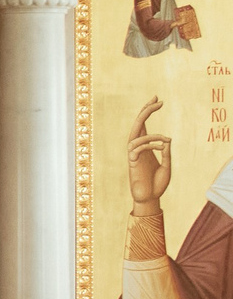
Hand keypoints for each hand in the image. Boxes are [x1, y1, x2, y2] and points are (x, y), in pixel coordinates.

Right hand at [129, 97, 173, 212]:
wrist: (150, 198)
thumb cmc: (157, 183)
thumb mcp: (167, 165)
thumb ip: (166, 152)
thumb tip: (167, 140)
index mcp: (145, 147)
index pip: (144, 125)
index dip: (148, 111)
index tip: (156, 100)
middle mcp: (137, 148)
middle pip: (137, 125)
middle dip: (146, 111)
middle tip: (157, 101)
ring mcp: (133, 155)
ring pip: (136, 136)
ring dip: (152, 135)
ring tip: (166, 139)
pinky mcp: (132, 162)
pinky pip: (137, 148)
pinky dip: (150, 145)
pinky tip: (162, 148)